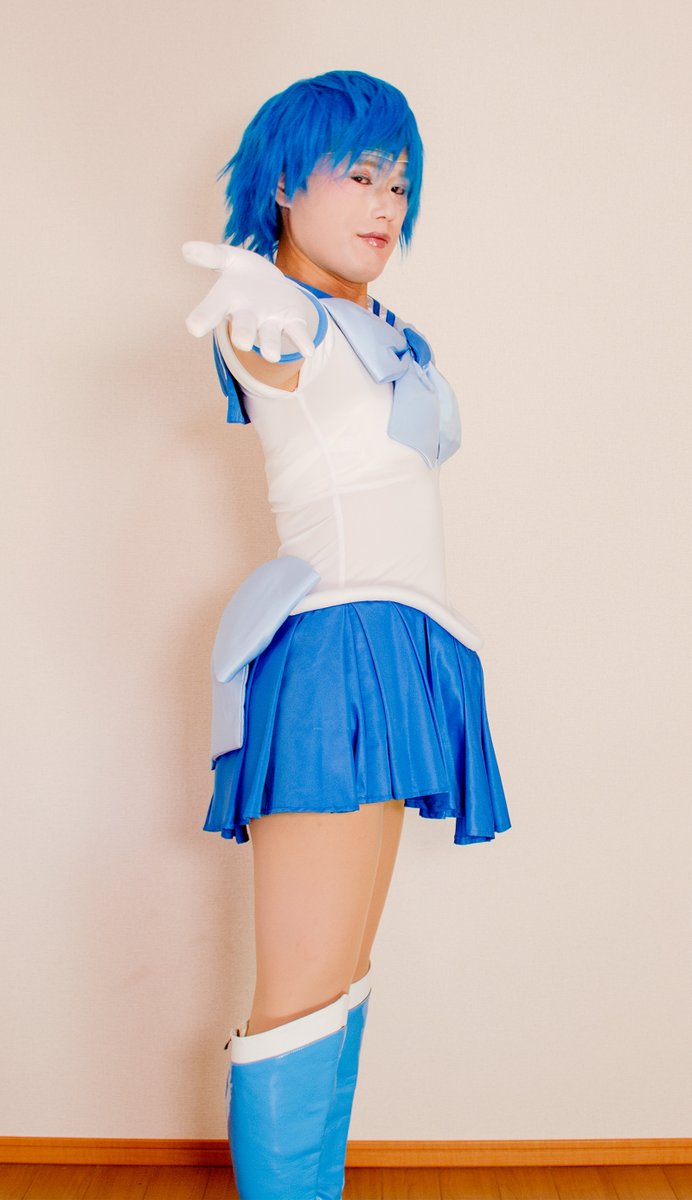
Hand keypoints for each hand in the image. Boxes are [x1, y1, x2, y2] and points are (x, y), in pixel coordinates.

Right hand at [182, 242, 317, 362]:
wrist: (272, 287)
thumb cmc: (243, 274)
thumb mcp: (228, 259)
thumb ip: (210, 255)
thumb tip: (186, 248)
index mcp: (228, 299)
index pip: (213, 309)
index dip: (203, 318)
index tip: (193, 328)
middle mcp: (248, 316)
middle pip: (244, 327)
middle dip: (244, 334)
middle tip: (242, 343)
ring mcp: (270, 321)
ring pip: (269, 336)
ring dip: (270, 345)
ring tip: (271, 355)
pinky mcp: (291, 322)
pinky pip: (296, 333)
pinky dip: (302, 341)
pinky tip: (308, 350)